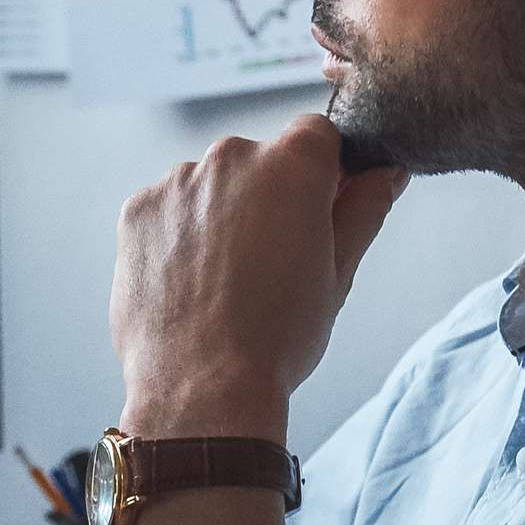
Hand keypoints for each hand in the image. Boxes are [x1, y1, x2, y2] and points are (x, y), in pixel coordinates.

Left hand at [110, 114, 407, 438]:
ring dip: (222, 215)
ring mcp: (177, 182)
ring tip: (226, 282)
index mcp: (291, 165)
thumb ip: (364, 209)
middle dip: (269, 197)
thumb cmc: (276, 337)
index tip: (320, 213)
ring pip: (211, 186)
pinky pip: (170, 209)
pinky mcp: (138, 210)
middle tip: (272, 264)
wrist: (201, 388)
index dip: (325, 173)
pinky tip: (192, 283)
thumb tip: (386, 172)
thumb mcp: (339, 273)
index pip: (317, 136)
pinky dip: (181, 235)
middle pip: (260, 161)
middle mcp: (230, 157)